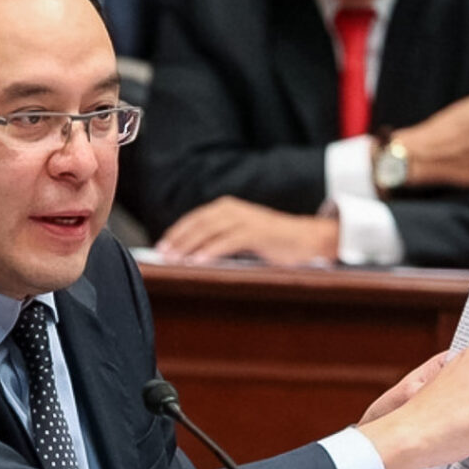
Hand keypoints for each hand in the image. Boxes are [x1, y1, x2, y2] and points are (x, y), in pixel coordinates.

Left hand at [155, 196, 338, 265]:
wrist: (307, 238)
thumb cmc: (273, 241)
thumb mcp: (241, 236)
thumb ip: (220, 239)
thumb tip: (192, 255)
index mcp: (228, 208)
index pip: (195, 218)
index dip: (177, 232)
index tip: (161, 247)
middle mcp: (234, 209)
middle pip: (198, 223)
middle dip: (178, 239)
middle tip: (162, 254)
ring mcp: (246, 219)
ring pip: (210, 230)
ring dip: (189, 244)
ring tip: (175, 258)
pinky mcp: (257, 232)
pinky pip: (229, 241)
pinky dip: (211, 250)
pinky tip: (198, 261)